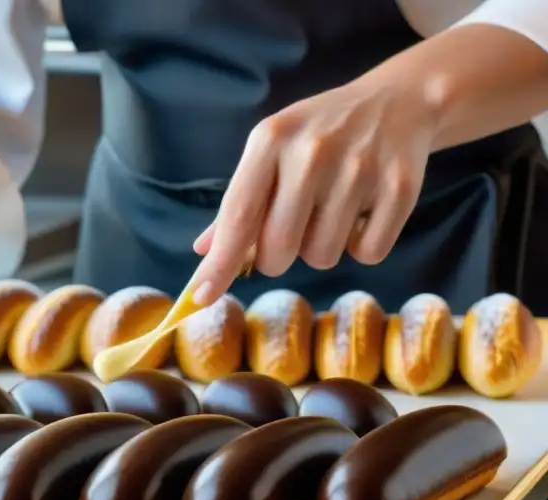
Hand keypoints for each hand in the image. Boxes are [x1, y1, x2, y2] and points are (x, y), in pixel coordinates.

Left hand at [189, 78, 438, 305]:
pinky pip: (368, 253)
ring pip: (322, 257)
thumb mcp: (270, 152)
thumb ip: (238, 202)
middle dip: (276, 258)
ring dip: (320, 250)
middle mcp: (312, 151)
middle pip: (279, 248)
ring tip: (330, 213)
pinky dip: (362, 246)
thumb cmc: (318, 135)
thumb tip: (204, 252)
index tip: (200, 298)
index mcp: (271, 139)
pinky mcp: (400, 186)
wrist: (398, 100)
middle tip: (289, 233)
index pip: (237, 216)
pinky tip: (363, 216)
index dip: (219, 264)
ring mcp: (360, 167)